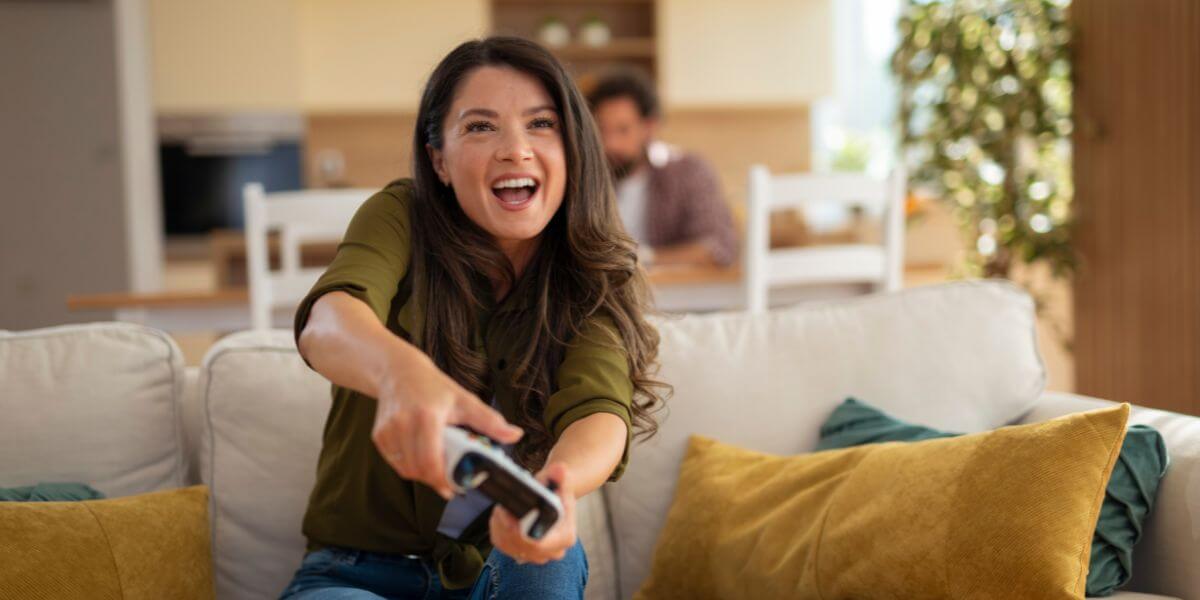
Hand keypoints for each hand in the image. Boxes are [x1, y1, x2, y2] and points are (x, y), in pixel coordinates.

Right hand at [371, 350, 523, 498]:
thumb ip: (490, 421)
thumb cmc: (434, 387)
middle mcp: (403, 424)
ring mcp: (388, 431)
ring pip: (406, 469)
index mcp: (427, 416)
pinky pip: (395, 463)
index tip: (455, 489)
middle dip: (435, 480)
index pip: (431, 461)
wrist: (399, 372)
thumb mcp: (465, 400)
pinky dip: (409, 466)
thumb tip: (515, 435)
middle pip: (418, 470)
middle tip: (450, 481)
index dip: (442, 480)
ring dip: (422, 475)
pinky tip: (421, 456)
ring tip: (437, 467)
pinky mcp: (378, 436)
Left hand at [488, 461, 576, 564]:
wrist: (554, 499)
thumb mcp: (560, 481)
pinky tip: (500, 515)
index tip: (505, 512)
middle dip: (505, 523)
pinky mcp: (519, 553)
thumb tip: (559, 470)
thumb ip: (560, 476)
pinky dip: (497, 527)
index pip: (538, 543)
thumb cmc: (557, 491)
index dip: (517, 531)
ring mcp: (536, 556)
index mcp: (565, 537)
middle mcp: (552, 551)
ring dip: (500, 524)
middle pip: (520, 544)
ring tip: (502, 507)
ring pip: (507, 542)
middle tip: (501, 506)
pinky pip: (501, 542)